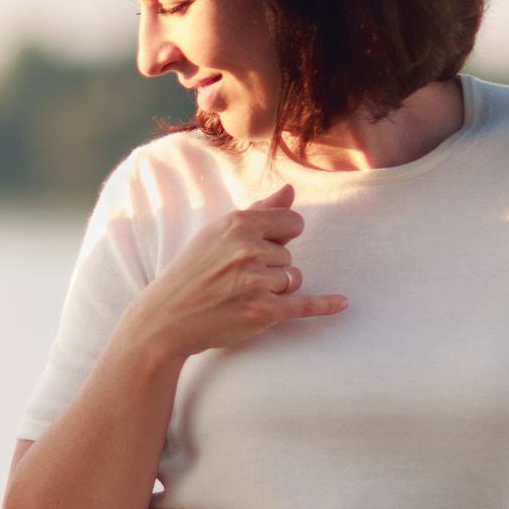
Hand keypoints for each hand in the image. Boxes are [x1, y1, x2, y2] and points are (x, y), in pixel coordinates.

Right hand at [121, 185, 345, 362]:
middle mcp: (248, 249)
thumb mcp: (217, 234)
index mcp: (238, 224)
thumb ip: (259, 211)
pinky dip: (325, 305)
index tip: (263, 248)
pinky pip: (305, 305)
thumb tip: (291, 190)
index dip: (282, 237)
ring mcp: (256, 282)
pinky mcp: (262, 312)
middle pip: (290, 255)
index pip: (292, 222)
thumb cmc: (191, 273)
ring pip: (293, 279)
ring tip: (240, 295)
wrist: (165, 318)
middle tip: (235, 279)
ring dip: (275, 289)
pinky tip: (343, 303)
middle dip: (271, 267)